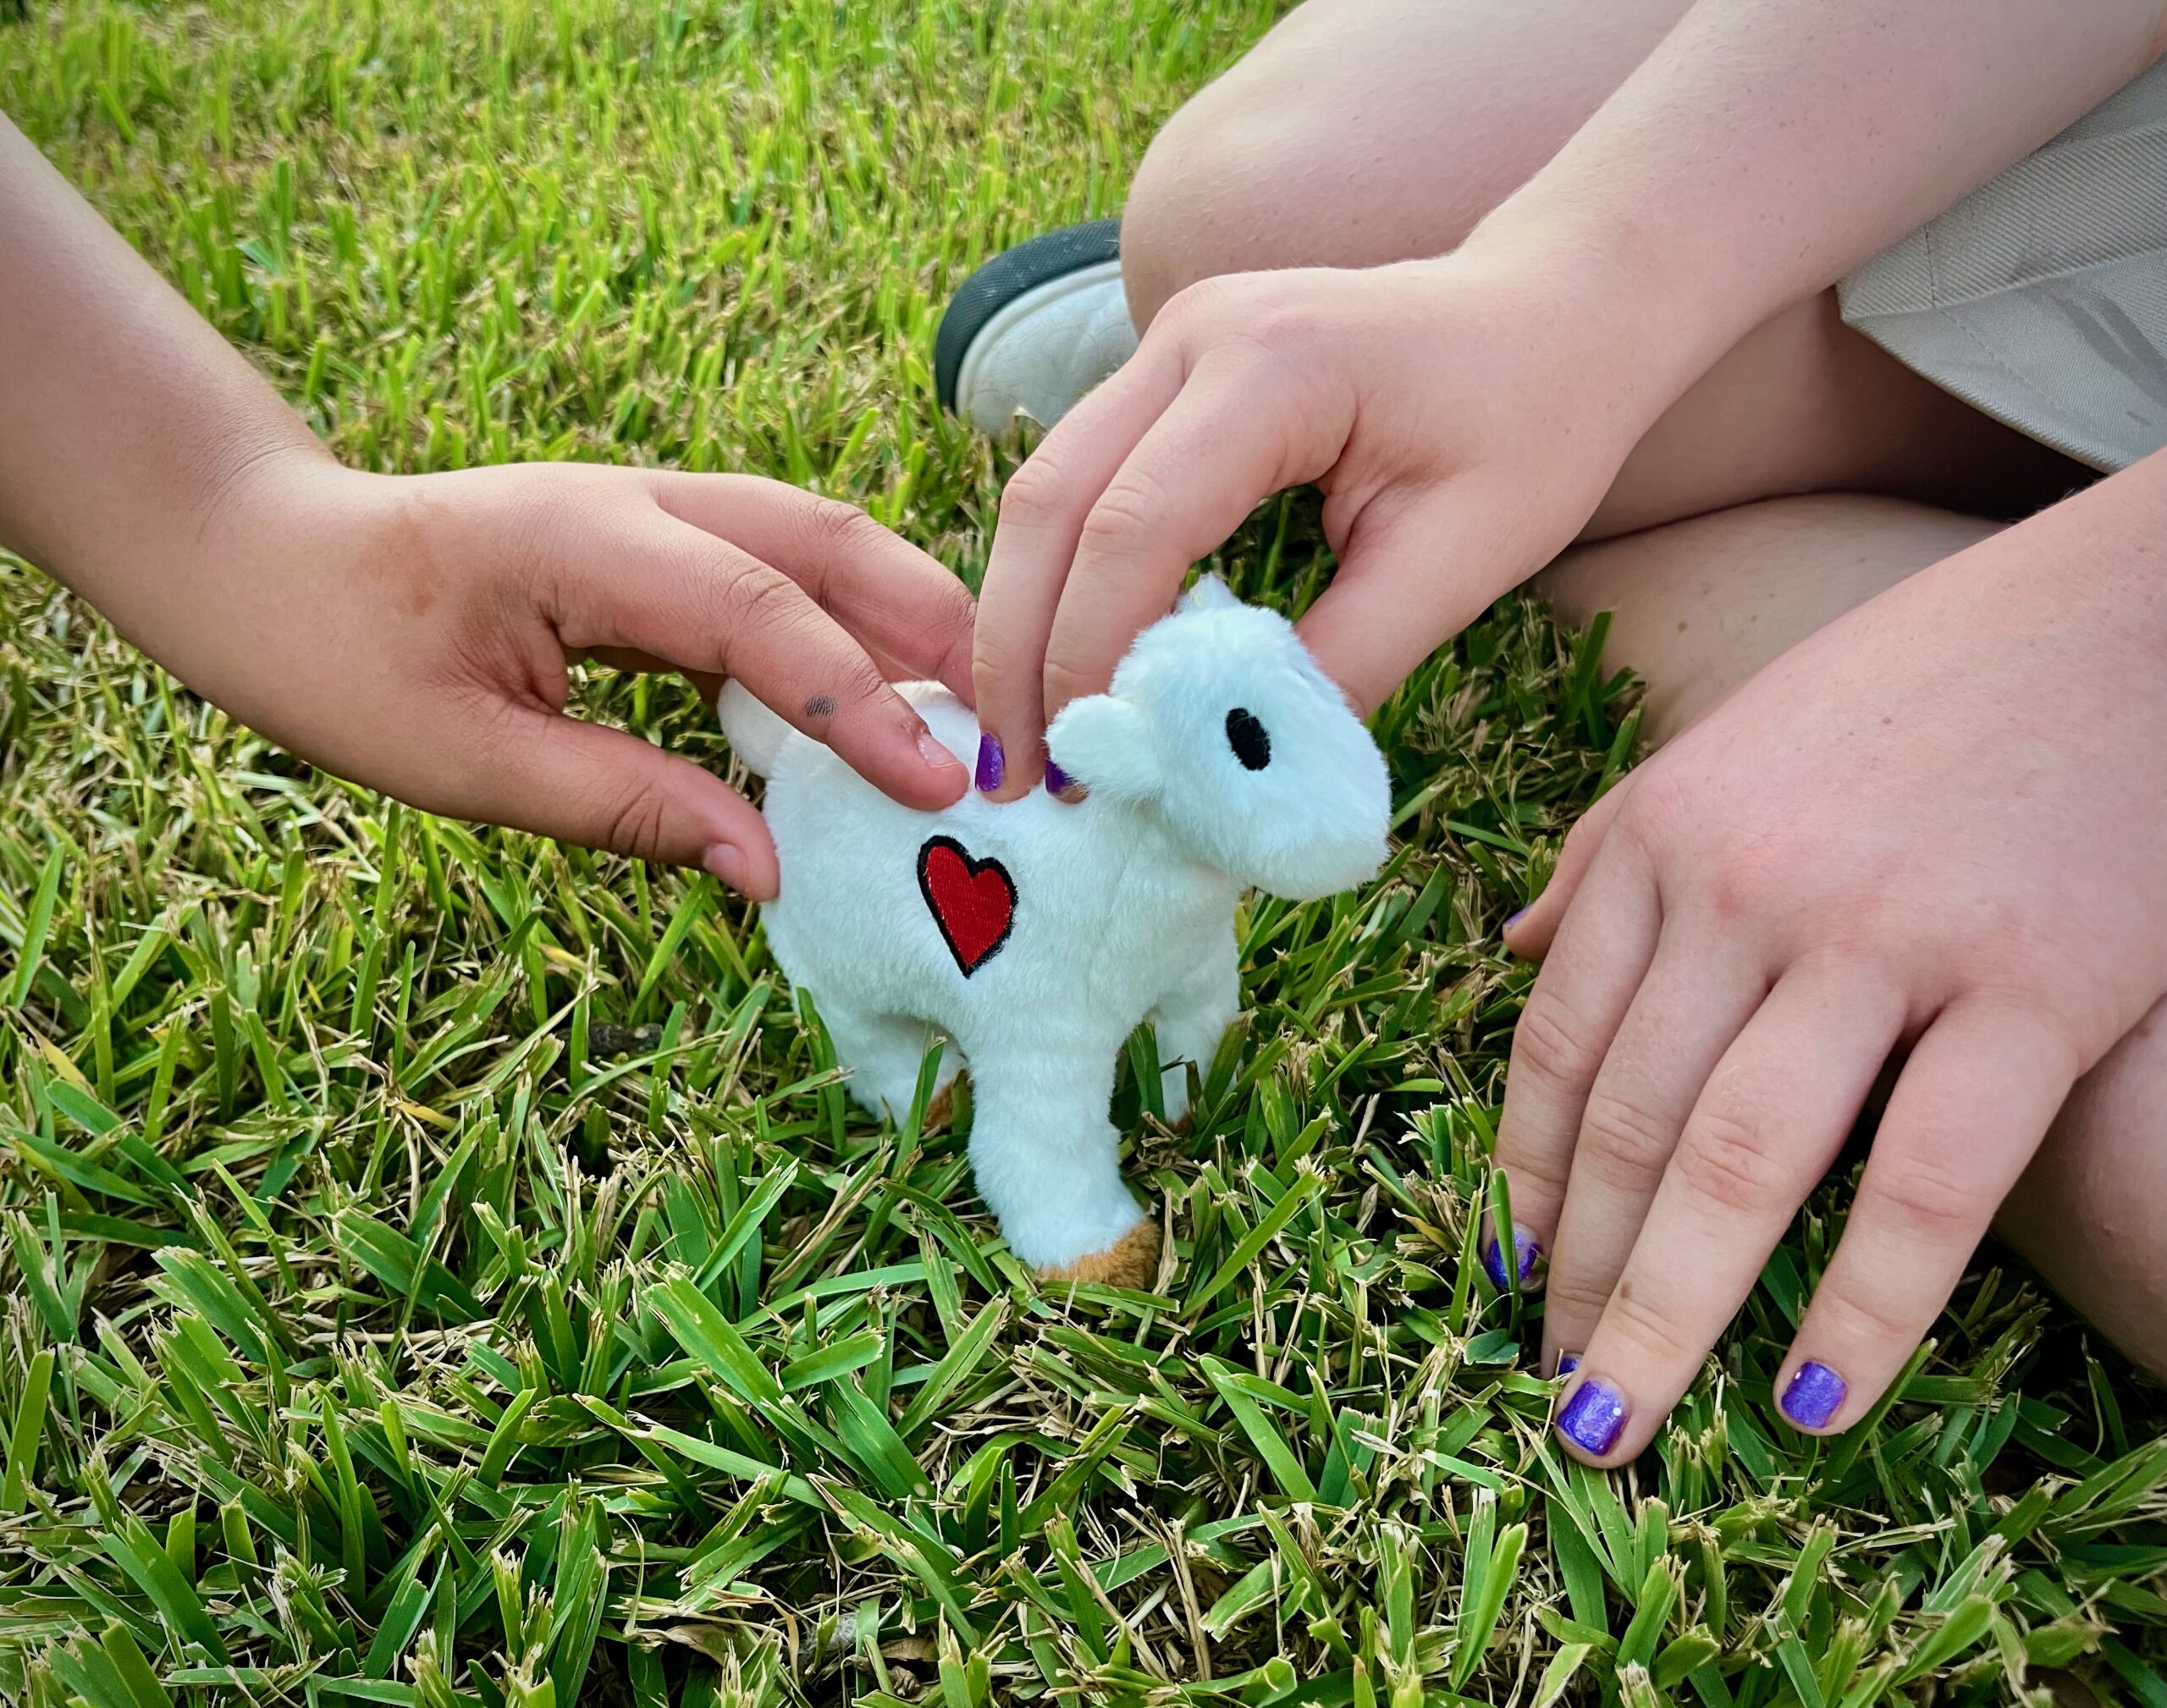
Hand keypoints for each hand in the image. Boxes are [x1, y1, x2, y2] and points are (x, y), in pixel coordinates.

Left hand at [141, 455, 975, 896]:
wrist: (263, 560)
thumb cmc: (336, 658)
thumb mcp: (464, 761)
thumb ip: (624, 805)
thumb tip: (765, 870)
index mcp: (588, 539)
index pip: (766, 615)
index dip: (861, 705)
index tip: (939, 786)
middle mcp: (643, 499)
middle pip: (831, 541)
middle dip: (933, 632)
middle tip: (1013, 733)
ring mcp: (656, 507)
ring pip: (823, 541)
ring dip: (909, 620)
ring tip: (978, 716)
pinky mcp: (660, 539)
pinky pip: (784, 570)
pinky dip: (852, 627)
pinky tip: (889, 699)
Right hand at [970, 253, 1666, 797]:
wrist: (1559, 308)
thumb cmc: (1533, 424)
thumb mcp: (1461, 560)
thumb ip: (1345, 664)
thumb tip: (1234, 773)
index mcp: (1273, 365)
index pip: (1134, 526)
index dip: (1093, 656)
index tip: (1091, 769)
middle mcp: (1195, 333)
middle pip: (1051, 501)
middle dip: (1019, 649)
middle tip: (1018, 776)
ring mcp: (1170, 342)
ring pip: (1045, 490)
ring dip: (1023, 620)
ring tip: (1027, 741)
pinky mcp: (1168, 372)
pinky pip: (1081, 482)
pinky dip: (1060, 582)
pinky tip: (1065, 669)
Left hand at [1493, 456, 2166, 1461]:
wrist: (2138, 611)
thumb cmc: (1926, 685)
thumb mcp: (1735, 741)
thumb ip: (1614, 843)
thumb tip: (1509, 939)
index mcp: (1668, 834)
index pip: (1558, 1043)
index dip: (1523, 1176)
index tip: (1507, 1272)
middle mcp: (1748, 889)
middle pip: (1626, 1123)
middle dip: (1578, 1277)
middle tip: (1552, 1393)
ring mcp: (1887, 938)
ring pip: (1738, 1167)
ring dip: (1666, 1318)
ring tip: (1622, 1426)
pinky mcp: (2036, 985)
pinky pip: (1926, 1185)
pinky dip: (1862, 1307)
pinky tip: (1813, 1400)